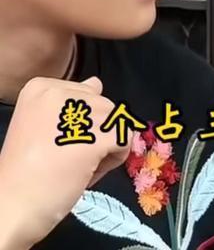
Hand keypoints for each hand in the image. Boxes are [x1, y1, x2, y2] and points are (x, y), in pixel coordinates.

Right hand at [0, 76, 130, 248]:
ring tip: (77, 167)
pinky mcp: (96, 136)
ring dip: (105, 147)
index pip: (84, 93)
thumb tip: (97, 83)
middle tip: (68, 159)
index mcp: (41, 87)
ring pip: (116, 120)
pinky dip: (115, 158)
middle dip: (95, 134)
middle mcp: (59, 91)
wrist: (12, 207)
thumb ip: (71, 104)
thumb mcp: (44, 125)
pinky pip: (124, 138)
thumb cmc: (25, 173)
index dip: (80, 123)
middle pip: (102, 105)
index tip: (58, 144)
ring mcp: (79, 112)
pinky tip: (88, 172)